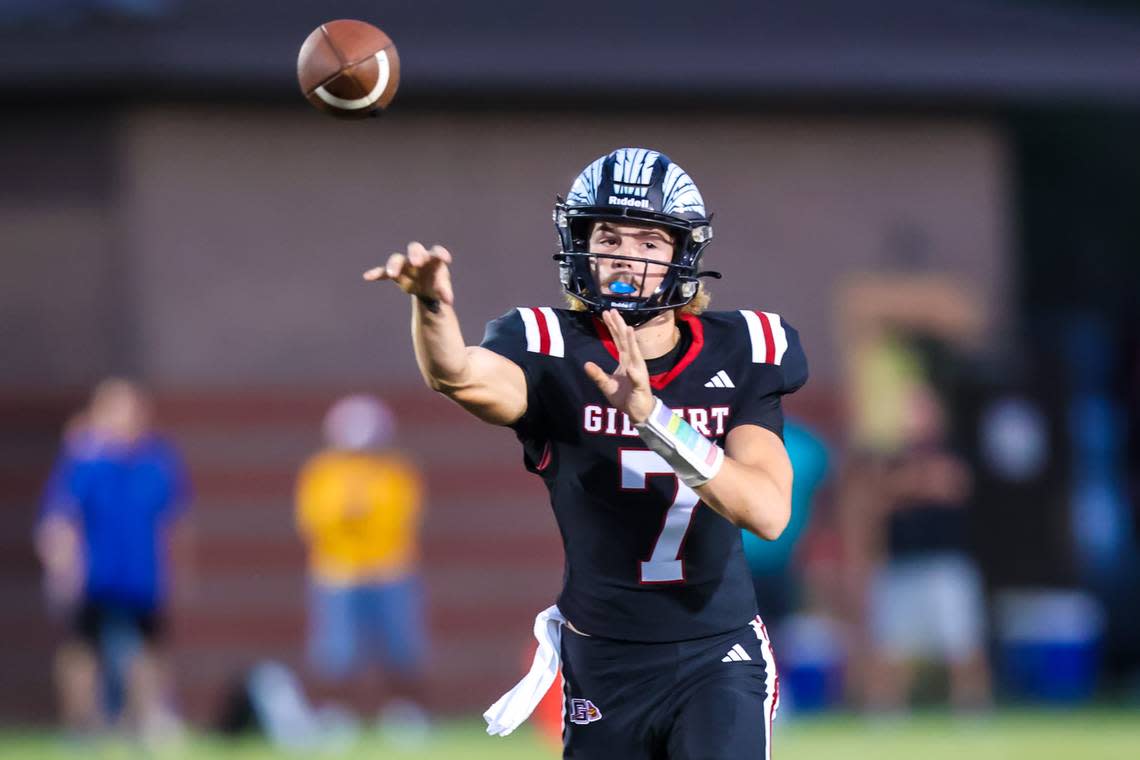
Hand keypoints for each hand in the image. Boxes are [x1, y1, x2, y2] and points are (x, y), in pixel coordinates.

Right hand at [363, 241, 453, 305]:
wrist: (426, 289)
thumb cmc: (436, 285)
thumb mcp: (442, 289)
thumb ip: (445, 292)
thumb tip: (448, 301)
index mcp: (433, 260)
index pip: (436, 252)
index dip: (441, 254)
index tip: (446, 259)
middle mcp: (418, 258)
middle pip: (415, 249)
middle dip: (415, 254)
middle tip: (416, 263)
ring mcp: (405, 265)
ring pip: (397, 259)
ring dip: (394, 265)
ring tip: (392, 274)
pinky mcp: (395, 273)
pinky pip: (384, 271)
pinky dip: (377, 273)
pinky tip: (368, 277)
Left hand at [584, 310, 655, 424]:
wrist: (639, 412)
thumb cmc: (624, 396)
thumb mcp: (606, 385)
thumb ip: (598, 374)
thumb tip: (586, 364)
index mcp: (626, 361)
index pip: (619, 340)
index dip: (613, 327)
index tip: (607, 313)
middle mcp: (634, 363)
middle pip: (626, 342)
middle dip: (620, 326)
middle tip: (613, 311)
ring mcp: (639, 374)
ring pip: (635, 355)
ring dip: (632, 343)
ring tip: (628, 329)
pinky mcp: (641, 387)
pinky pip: (637, 379)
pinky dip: (635, 374)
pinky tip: (631, 369)